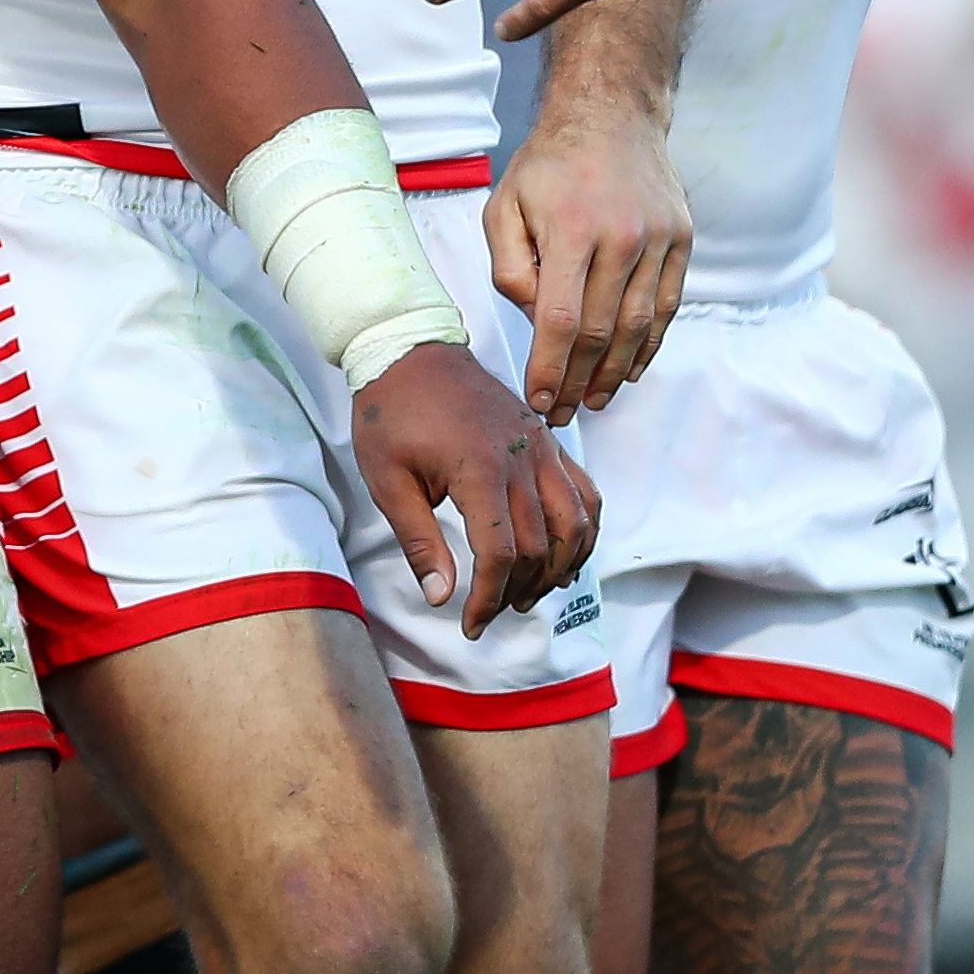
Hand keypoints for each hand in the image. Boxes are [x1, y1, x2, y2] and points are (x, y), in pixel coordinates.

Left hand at [352, 339, 598, 636]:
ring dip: (559, 568)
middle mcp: (521, 458)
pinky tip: (564, 554)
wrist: (411, 350)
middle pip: (540, 546)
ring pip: (575, 522)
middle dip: (517, 591)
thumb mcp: (388, 482)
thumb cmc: (393, 414)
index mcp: (479, 469)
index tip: (470, 624)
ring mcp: (542, 446)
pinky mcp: (548, 439)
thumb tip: (442, 596)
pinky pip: (585, 491)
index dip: (488, 598)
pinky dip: (584, 529)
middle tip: (490, 613)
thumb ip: (420, 542)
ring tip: (529, 593)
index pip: (500, 554)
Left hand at [489, 107, 688, 419]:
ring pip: (638, 327)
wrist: (612, 116)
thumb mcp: (504, 205)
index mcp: (572, 228)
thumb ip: (509, 268)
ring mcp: (659, 239)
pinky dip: (649, 345)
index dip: (550, 369)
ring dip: (614, 373)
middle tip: (562, 412)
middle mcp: (622, 236)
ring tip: (594, 399)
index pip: (559, 320)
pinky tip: (628, 369)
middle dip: (578, 382)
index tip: (540, 400)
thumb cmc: (550, 165)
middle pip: (600, 332)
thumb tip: (534, 319)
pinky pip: (666, 307)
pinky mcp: (682, 240)